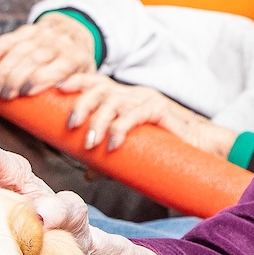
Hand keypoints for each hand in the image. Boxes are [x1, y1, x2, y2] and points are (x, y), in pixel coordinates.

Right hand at [0, 16, 96, 97]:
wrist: (74, 31)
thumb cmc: (77, 66)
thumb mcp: (86, 78)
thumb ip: (77, 96)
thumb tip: (70, 126)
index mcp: (75, 57)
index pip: (58, 68)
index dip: (40, 79)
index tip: (25, 93)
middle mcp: (59, 43)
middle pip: (34, 59)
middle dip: (16, 78)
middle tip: (4, 96)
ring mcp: (41, 35)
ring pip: (18, 51)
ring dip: (2, 71)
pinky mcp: (25, 30)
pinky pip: (6, 40)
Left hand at [65, 77, 233, 156]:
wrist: (201, 146)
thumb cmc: (165, 147)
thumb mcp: (130, 152)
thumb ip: (108, 159)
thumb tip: (87, 171)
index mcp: (122, 97)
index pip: (92, 82)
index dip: (71, 83)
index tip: (52, 91)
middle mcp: (131, 93)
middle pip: (98, 88)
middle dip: (80, 104)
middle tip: (70, 126)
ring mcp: (146, 99)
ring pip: (113, 101)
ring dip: (98, 121)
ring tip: (91, 143)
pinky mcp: (160, 109)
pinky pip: (135, 115)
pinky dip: (120, 129)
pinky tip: (113, 145)